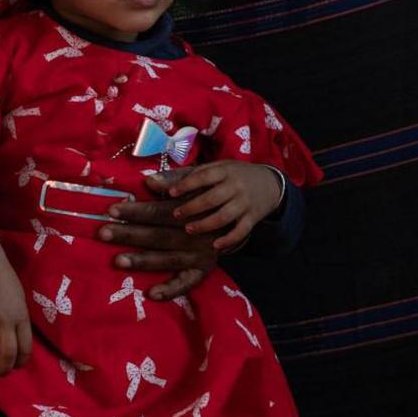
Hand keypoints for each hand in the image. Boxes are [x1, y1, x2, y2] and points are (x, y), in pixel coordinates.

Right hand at [0, 238, 31, 374]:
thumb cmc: (4, 280)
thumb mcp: (19, 299)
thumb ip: (18, 319)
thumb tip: (16, 340)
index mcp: (21, 316)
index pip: (25, 347)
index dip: (20, 362)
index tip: (15, 367)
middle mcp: (6, 319)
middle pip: (8, 353)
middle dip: (3, 369)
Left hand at [97, 183, 219, 299]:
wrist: (234, 217)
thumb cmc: (202, 197)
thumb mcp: (193, 182)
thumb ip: (171, 181)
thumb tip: (148, 180)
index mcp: (191, 210)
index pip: (159, 211)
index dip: (136, 211)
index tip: (112, 210)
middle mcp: (196, 234)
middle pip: (159, 235)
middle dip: (130, 234)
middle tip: (103, 233)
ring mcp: (199, 255)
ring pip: (167, 258)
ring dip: (142, 260)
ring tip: (118, 261)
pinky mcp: (202, 271)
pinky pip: (186, 283)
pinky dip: (170, 290)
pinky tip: (151, 294)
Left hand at [162, 161, 284, 251]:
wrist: (269, 183)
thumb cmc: (230, 176)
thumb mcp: (211, 169)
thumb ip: (182, 176)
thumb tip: (149, 181)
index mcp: (223, 171)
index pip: (204, 176)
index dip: (187, 184)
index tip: (171, 193)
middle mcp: (235, 186)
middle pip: (212, 198)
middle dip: (192, 207)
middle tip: (175, 215)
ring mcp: (244, 203)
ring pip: (225, 216)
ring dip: (206, 224)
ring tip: (189, 229)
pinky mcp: (252, 218)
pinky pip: (241, 231)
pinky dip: (229, 240)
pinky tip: (215, 246)